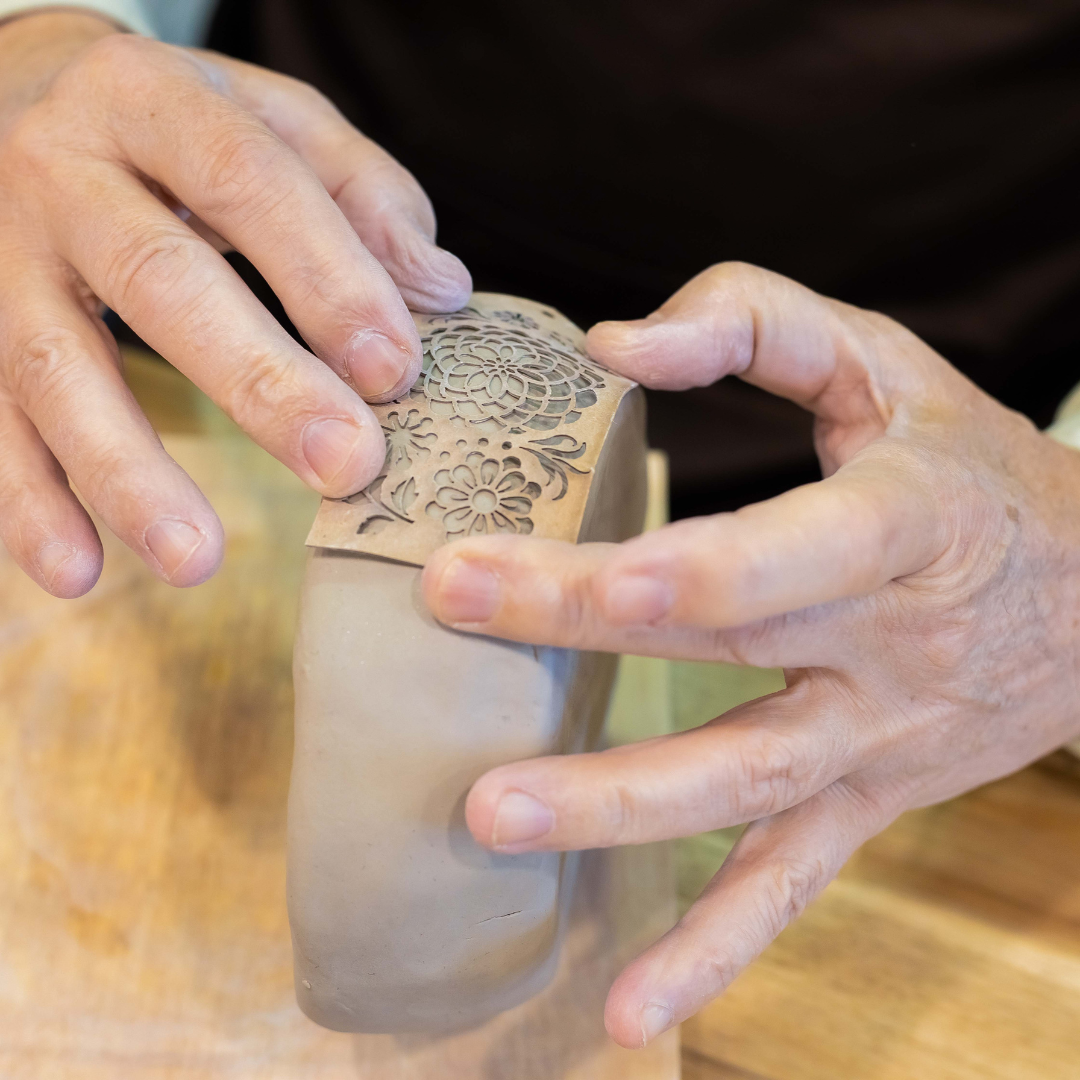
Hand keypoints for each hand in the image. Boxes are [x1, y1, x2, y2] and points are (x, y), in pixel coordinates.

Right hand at [0, 12, 469, 596]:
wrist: (8, 86)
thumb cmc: (175, 125)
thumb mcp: (272, 119)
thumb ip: (363, 194)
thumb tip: (441, 291)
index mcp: (151, 99)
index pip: (248, 181)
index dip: (326, 275)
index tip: (396, 369)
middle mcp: (61, 169)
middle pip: (159, 278)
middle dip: (257, 381)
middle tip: (344, 465)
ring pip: (54, 365)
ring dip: (126, 471)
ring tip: (198, 560)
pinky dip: (27, 499)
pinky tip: (74, 570)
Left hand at [422, 262, 1079, 1047]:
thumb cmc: (962, 462)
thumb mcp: (883, 359)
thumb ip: (752, 319)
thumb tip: (610, 348)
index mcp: (904, 522)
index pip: (789, 551)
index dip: (691, 570)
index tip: (578, 568)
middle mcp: (891, 643)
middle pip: (729, 648)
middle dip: (583, 633)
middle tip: (449, 611)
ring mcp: (878, 739)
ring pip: (746, 784)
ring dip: (619, 808)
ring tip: (490, 817)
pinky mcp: (867, 798)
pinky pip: (788, 882)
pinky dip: (712, 948)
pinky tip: (627, 1009)